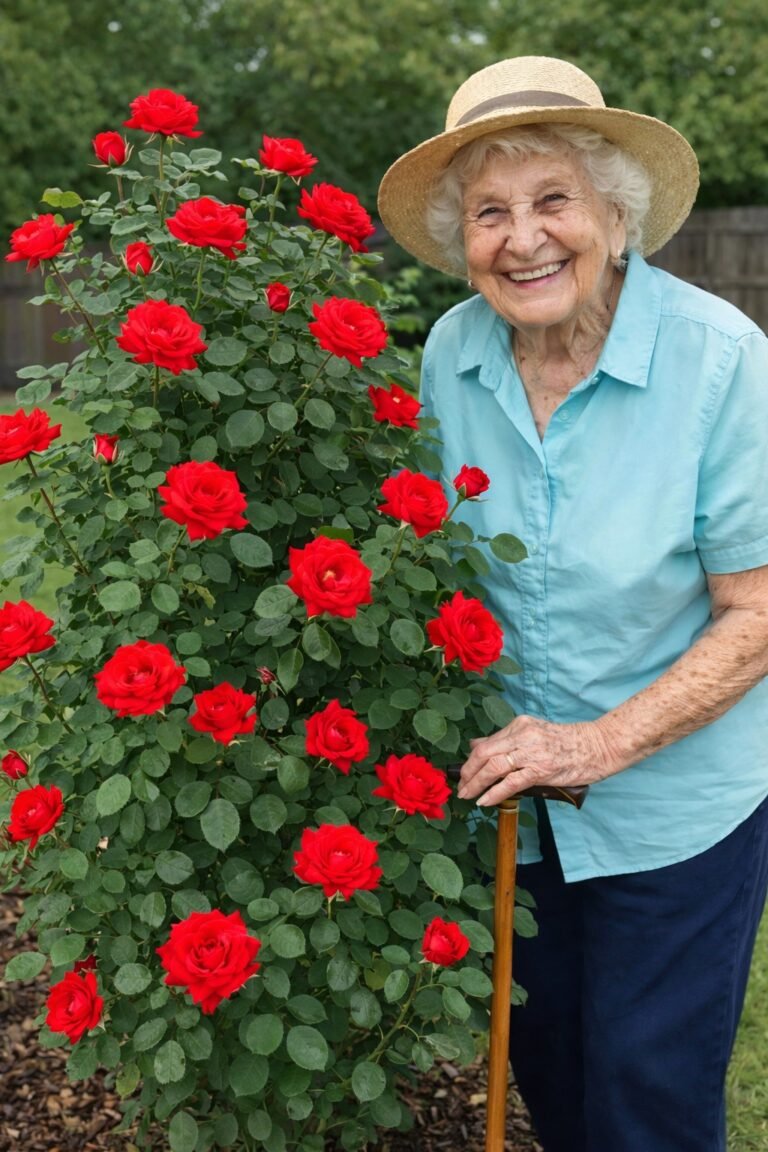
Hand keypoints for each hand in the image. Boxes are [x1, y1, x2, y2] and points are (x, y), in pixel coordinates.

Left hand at [457, 714, 620, 806]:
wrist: (598, 746)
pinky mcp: (541, 769)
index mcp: (519, 725)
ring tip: (467, 795)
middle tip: (460, 787)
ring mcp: (531, 752)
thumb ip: (506, 740)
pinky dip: (494, 792)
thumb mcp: (534, 734)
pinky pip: (511, 782)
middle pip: (484, 754)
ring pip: (493, 767)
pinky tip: (484, 801)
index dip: (470, 760)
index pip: (485, 743)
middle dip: (468, 772)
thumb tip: (475, 745)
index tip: (463, 773)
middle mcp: (522, 734)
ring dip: (476, 783)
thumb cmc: (568, 743)